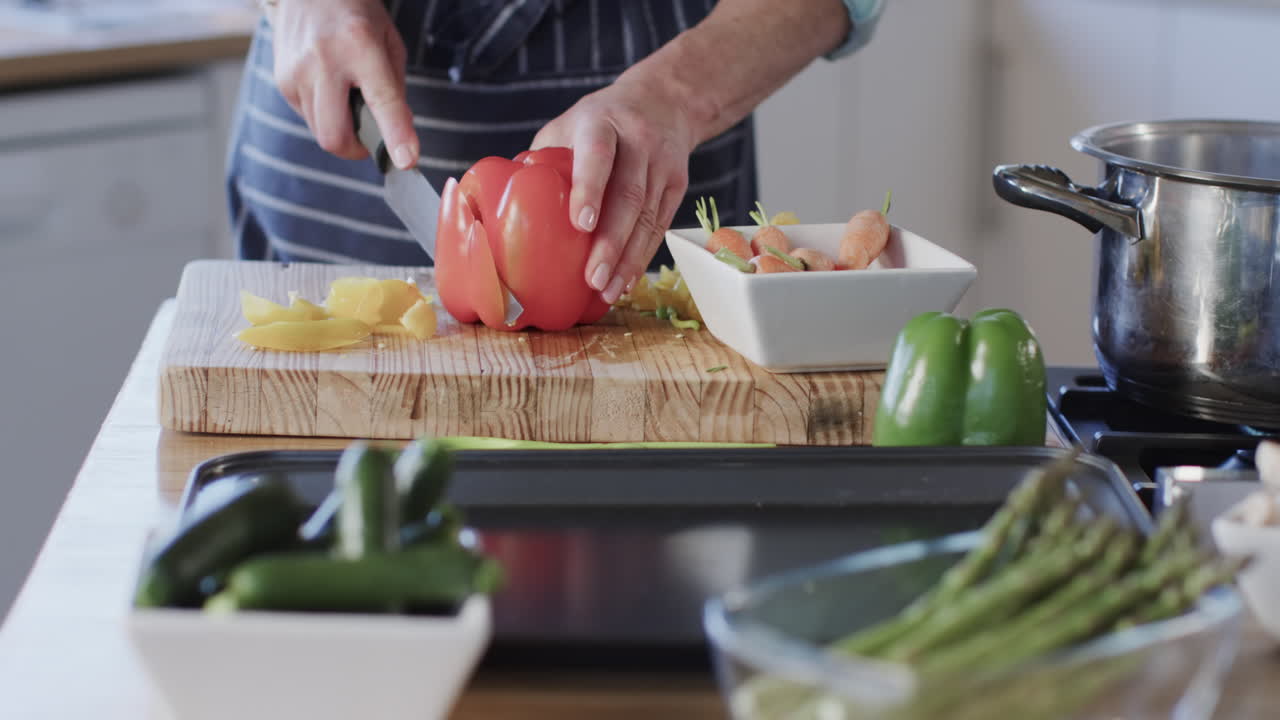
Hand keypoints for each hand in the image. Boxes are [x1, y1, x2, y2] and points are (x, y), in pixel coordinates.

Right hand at [270, 0, 417, 168]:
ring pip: (320, 131)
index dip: (395, 135)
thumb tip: (398, 137)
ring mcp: (296, 72)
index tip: (405, 161)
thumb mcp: (388, 41)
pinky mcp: (282, 81)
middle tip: (371, 140)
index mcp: (359, 45)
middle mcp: (323, 60)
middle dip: (356, 149)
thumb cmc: (356, 14)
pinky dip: (324, 114)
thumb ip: (395, 89)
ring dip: (341, 128)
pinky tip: (330, 88)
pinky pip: (307, 116)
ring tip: (348, 98)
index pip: (381, 100)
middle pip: (334, 135)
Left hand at [531, 71, 700, 303]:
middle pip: (629, 196)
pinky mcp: (677, 186)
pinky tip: (625, 281)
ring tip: (607, 290)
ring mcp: (662, 165)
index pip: (598, 155)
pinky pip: (659, 227)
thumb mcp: (568, 125)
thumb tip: (498, 206)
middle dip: (611, 242)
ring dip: (629, 259)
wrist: (664, 101)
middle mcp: (638, 142)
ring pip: (648, 218)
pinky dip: (642, 257)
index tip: (580, 225)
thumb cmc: (600, 121)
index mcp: (601, 122)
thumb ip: (542, 159)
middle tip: (592, 278)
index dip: (590, 189)